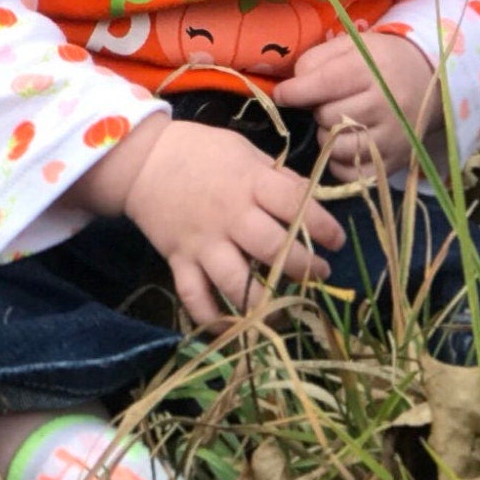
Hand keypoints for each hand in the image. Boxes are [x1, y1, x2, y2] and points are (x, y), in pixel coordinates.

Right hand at [70, 116, 343, 329]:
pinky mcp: (180, 261)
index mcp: (249, 183)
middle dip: (304, 267)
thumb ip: (277, 177)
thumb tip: (310, 201)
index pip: (295, 204)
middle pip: (274, 249)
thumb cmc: (200, 151)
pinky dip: (212, 319)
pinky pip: (195, 298)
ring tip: (283, 307)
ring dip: (264, 301)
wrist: (142, 159)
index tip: (336, 241)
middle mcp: (229, 216)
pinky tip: (233, 328)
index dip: (323, 225)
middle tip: (318, 273)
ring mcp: (203, 243)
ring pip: (237, 283)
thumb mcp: (244, 151)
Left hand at [274, 32, 437, 181]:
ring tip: (338, 123)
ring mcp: (393, 136)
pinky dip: (340, 163)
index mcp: (373, 69)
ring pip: (338, 148)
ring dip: (327, 137)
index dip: (296, 91)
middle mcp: (387, 104)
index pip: (327, 83)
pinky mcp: (396, 161)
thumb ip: (315, 61)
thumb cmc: (378, 62)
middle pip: (329, 117)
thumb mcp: (349, 46)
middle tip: (327, 103)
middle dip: (318, 111)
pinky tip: (346, 144)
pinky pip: (352, 173)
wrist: (427, 81)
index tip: (282, 95)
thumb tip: (290, 90)